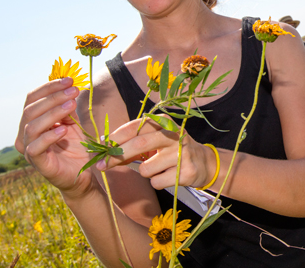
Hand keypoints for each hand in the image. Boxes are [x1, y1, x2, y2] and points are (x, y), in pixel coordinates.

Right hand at [16, 78, 96, 197]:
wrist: (82, 174)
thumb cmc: (75, 147)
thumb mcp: (72, 122)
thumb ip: (66, 107)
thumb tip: (68, 86)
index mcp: (30, 122)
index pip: (32, 99)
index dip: (49, 88)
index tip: (69, 80)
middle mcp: (24, 135)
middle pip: (31, 110)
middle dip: (54, 97)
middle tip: (74, 90)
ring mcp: (28, 150)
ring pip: (32, 126)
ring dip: (53, 112)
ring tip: (72, 105)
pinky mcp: (37, 163)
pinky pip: (36, 147)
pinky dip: (49, 136)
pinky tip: (64, 129)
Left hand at [99, 119, 214, 190]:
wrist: (204, 162)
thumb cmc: (171, 150)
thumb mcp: (156, 140)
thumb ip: (134, 143)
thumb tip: (105, 150)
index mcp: (165, 122)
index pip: (136, 126)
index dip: (116, 137)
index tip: (101, 146)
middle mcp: (175, 135)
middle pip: (139, 144)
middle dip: (117, 156)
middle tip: (101, 166)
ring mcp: (182, 154)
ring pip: (146, 169)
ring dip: (144, 172)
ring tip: (158, 168)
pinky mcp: (186, 172)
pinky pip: (156, 182)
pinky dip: (157, 182)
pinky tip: (168, 176)